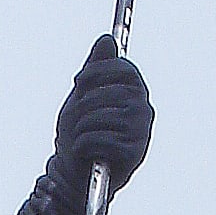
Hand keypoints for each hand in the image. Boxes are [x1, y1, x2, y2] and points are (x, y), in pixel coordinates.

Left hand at [52, 35, 153, 197]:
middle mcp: (143, 110)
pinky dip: (83, 146)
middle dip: (83, 106)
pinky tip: (84, 152)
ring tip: (80, 139)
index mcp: (135, 93)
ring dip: (81, 129)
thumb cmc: (79, 134)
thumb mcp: (83, 96)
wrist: (72, 175)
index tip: (79, 81)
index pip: (124, 69)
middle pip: (110, 93)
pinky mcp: (133, 154)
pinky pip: (101, 139)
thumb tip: (106, 39)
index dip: (98, 71)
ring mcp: (140, 133)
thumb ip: (96, 69)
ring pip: (102, 117)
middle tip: (76, 120)